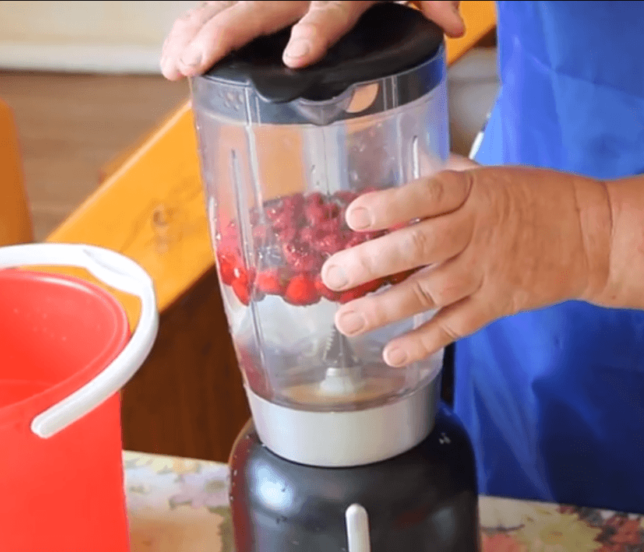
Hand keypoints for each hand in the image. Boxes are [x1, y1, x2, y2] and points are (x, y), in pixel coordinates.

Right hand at [161, 1, 463, 79]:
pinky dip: (194, 21)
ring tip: (174, 66)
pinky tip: (175, 45)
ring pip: (224, 3)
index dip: (314, 32)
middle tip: (192, 67)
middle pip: (256, 8)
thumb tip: (453, 27)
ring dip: (194, 32)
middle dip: (222, 38)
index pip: (329, 10)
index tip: (296, 58)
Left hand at [320, 164, 612, 365]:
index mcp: (472, 193)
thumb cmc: (535, 198)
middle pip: (418, 249)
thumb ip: (448, 176)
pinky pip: (455, 325)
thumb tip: (408, 164)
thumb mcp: (491, 175)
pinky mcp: (496, 303)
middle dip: (370, 264)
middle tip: (333, 276)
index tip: (354, 217)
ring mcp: (486, 271)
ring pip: (429, 292)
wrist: (590, 235)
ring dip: (384, 309)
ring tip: (347, 320)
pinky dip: (424, 341)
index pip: (427, 196)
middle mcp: (475, 232)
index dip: (390, 206)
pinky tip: (392, 351)